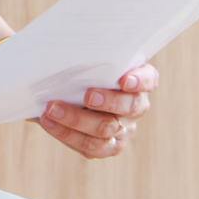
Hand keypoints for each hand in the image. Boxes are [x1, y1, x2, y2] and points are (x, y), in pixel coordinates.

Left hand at [37, 64, 159, 158]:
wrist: (66, 96)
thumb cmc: (82, 72)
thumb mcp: (88, 62)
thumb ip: (88, 59)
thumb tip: (65, 51)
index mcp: (139, 81)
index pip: (149, 80)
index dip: (140, 81)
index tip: (124, 80)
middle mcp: (136, 106)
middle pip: (130, 107)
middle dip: (109, 102)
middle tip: (88, 95)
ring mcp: (123, 129)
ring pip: (106, 129)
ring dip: (76, 119)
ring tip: (52, 109)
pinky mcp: (106, 147)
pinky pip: (90, 146)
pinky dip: (66, 134)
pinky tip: (50, 123)